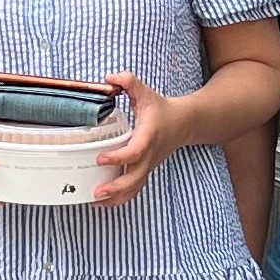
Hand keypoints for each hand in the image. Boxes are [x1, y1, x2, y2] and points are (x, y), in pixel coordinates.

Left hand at [89, 73, 183, 203]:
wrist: (184, 123)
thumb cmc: (161, 108)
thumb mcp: (145, 92)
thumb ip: (128, 81)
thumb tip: (109, 78)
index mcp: (148, 136)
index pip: (134, 151)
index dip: (118, 157)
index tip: (99, 158)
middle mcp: (149, 155)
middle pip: (135, 178)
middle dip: (116, 187)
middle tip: (97, 191)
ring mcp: (148, 165)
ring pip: (135, 188)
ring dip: (117, 197)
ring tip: (95, 201)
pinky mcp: (146, 170)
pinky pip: (134, 188)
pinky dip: (120, 198)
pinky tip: (102, 201)